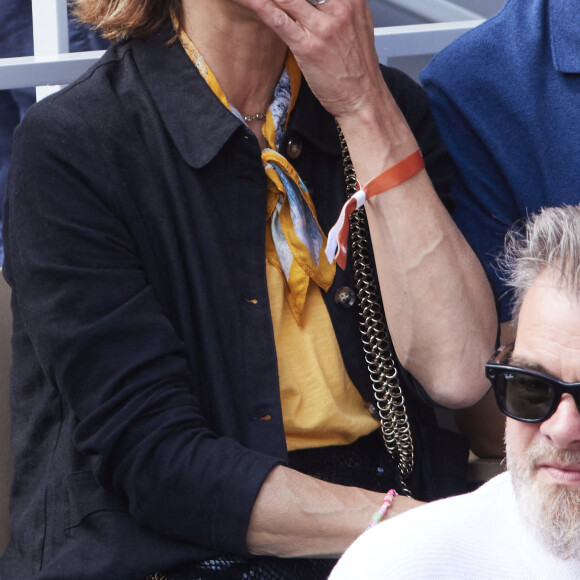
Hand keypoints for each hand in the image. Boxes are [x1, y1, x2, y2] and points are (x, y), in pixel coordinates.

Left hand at [246, 0, 384, 120]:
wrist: (363, 98)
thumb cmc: (358, 68)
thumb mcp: (360, 25)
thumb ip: (343, 6)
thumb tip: (324, 1)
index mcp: (352, 0)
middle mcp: (339, 8)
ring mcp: (323, 27)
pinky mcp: (308, 47)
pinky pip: (280, 21)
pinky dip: (264, 8)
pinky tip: (254, 1)